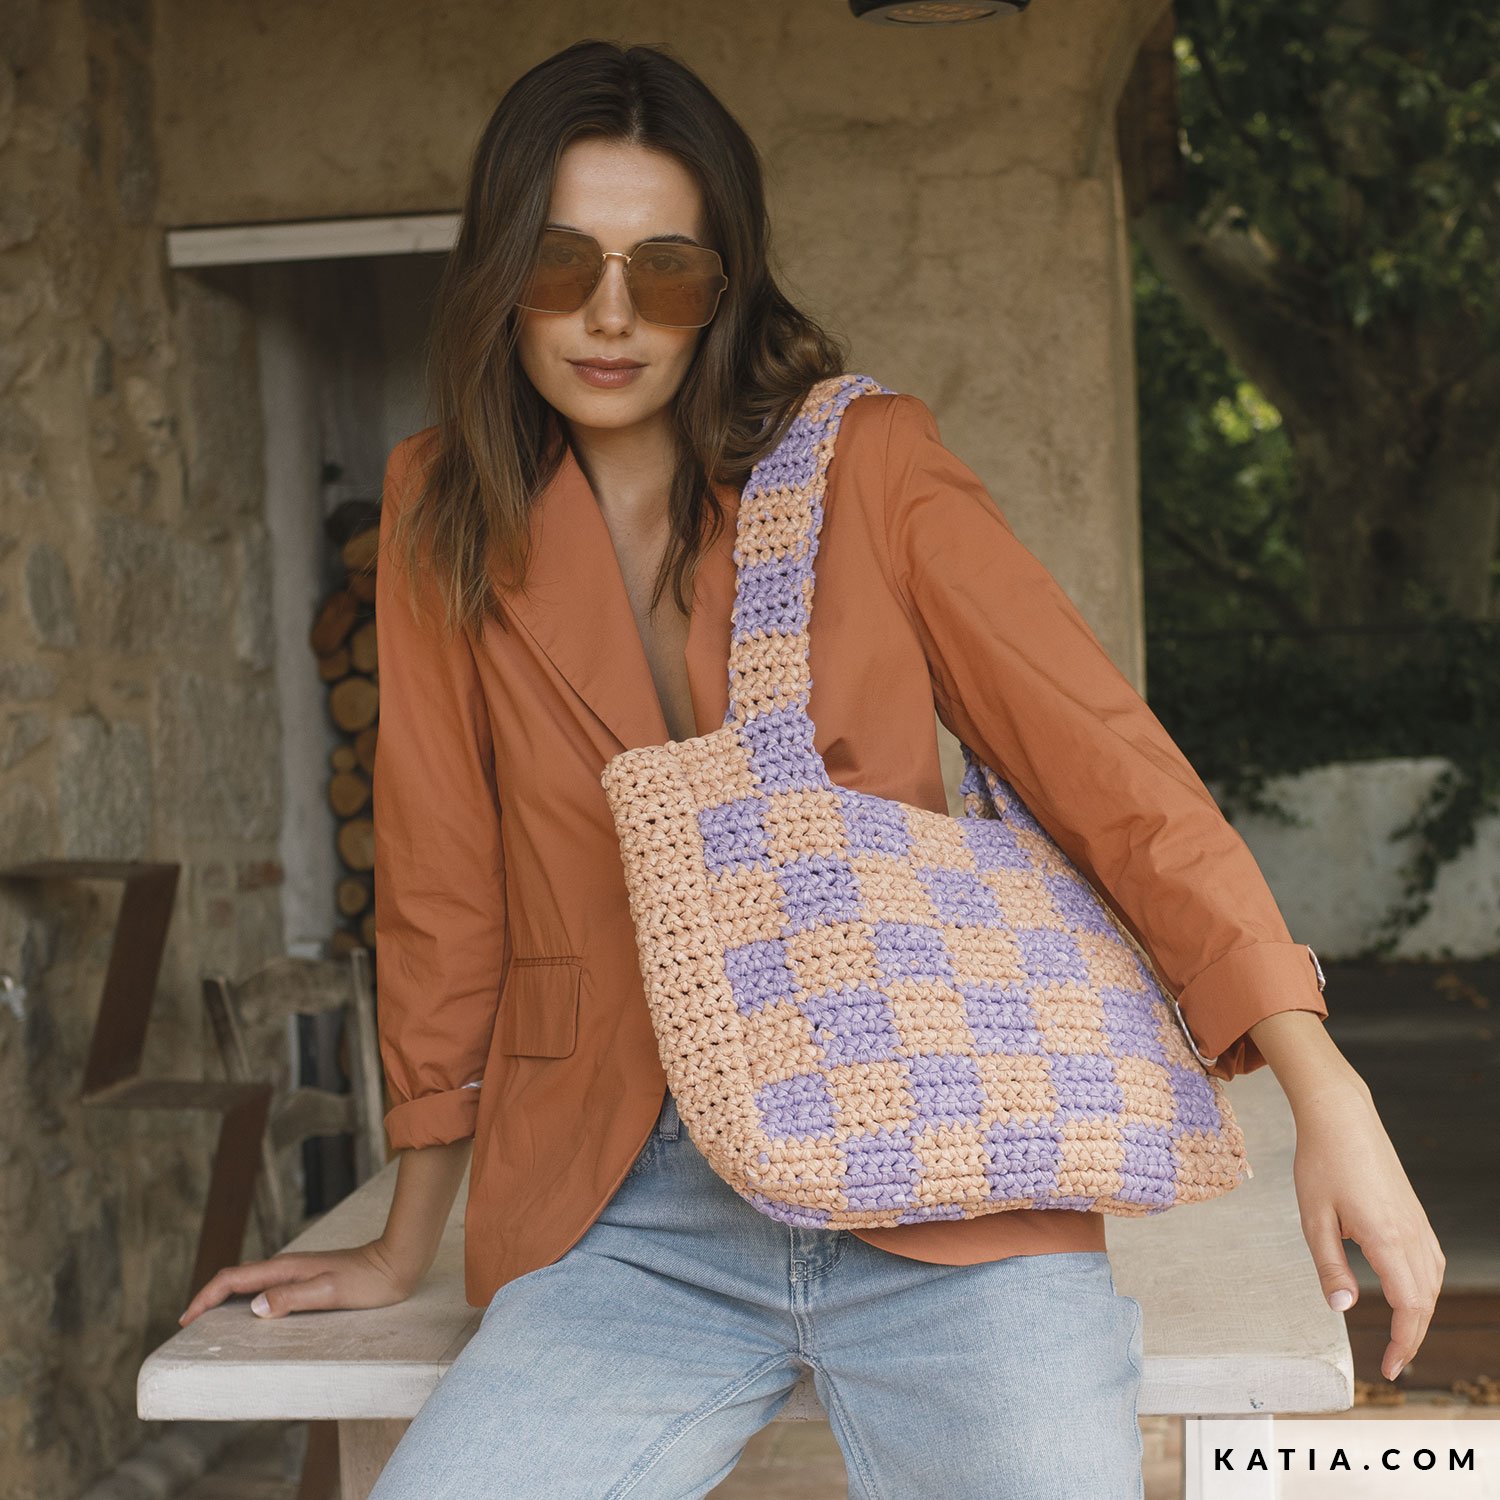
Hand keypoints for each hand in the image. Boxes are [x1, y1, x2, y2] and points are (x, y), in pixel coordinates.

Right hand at [178, 1239, 417, 1324]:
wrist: (397, 1263)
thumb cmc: (368, 1281)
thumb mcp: (331, 1292)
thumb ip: (293, 1297)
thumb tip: (255, 1307)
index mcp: (286, 1268)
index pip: (234, 1279)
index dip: (206, 1297)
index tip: (187, 1319)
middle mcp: (287, 1266)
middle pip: (237, 1278)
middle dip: (209, 1298)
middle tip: (190, 1324)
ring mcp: (297, 1271)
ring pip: (252, 1282)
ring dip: (227, 1299)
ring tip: (212, 1322)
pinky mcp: (308, 1278)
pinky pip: (268, 1287)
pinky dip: (249, 1299)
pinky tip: (253, 1313)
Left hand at [1291, 1079, 1445, 1381]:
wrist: (1340, 1115)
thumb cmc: (1321, 1161)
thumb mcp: (1313, 1216)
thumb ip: (1329, 1265)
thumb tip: (1342, 1308)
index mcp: (1386, 1237)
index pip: (1408, 1307)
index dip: (1402, 1342)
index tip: (1388, 1367)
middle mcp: (1410, 1231)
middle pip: (1425, 1300)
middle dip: (1411, 1335)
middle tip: (1391, 1361)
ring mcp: (1417, 1220)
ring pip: (1432, 1281)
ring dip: (1420, 1312)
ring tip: (1399, 1334)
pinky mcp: (1414, 1211)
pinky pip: (1431, 1259)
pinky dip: (1425, 1286)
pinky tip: (1410, 1292)